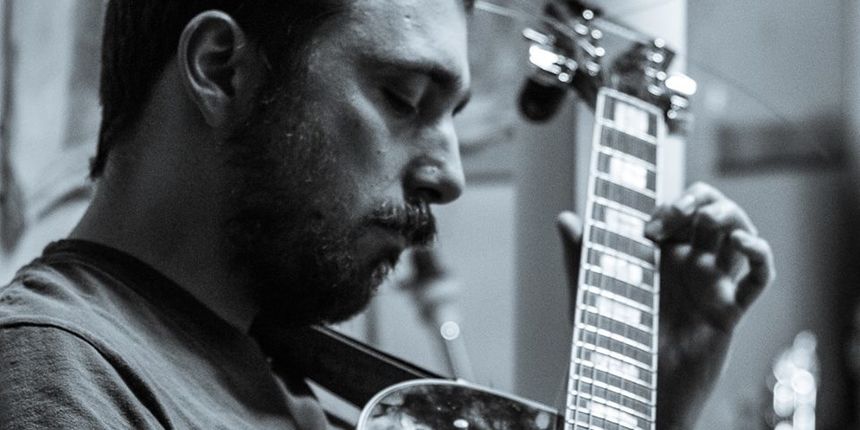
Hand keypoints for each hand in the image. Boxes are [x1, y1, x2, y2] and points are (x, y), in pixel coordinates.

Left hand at [557, 182, 774, 427]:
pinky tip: (745, 242)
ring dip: (730, 215)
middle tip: (678, 213)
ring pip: (738, 234)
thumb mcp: (588, 293)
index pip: (677, 211)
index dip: (669, 206)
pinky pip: (759, 279)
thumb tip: (564, 218)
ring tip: (710, 219)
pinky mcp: (729, 309)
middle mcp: (688, 264)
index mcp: (659, 255)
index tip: (649, 225)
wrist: (633, 386)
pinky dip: (761, 255)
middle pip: (711, 212)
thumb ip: (578, 255)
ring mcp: (712, 284)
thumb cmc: (611, 341)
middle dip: (700, 199)